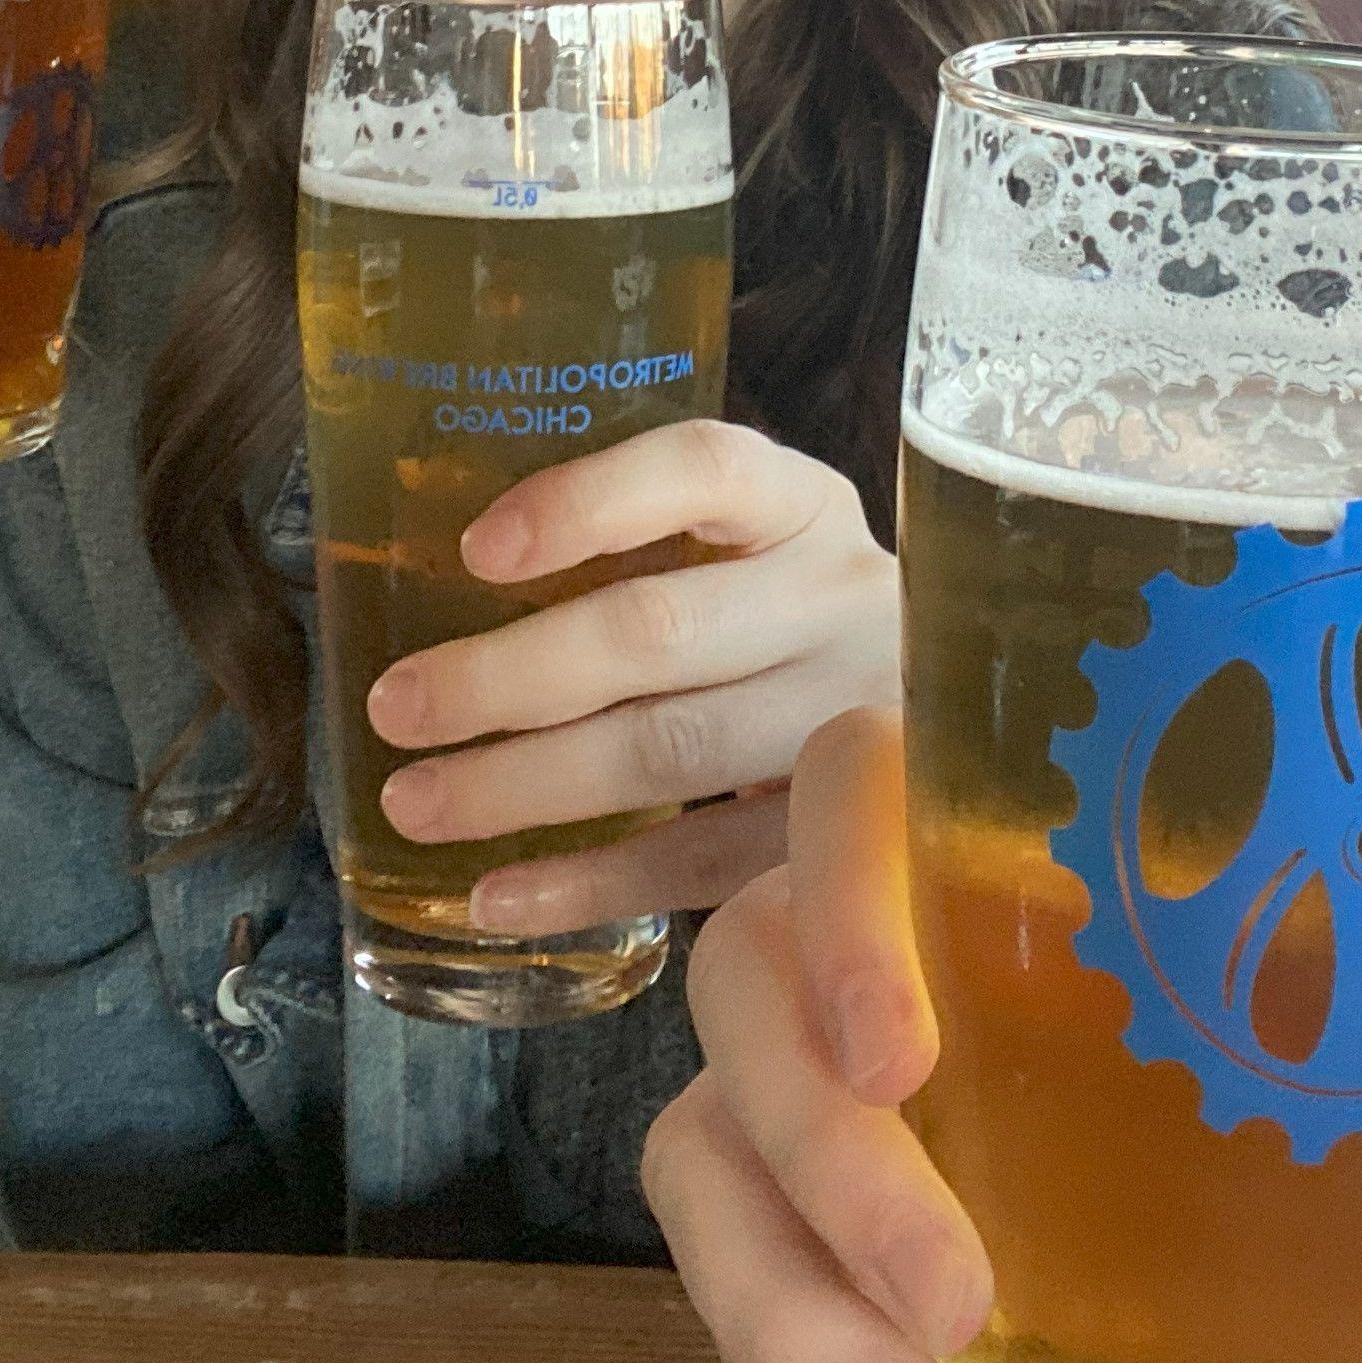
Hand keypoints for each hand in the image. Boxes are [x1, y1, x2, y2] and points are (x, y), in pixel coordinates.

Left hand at [365, 418, 900, 932]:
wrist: (966, 727)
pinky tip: (498, 893)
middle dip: (510, 675)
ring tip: (415, 803)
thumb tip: (437, 576)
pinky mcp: (845, 835)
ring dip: (528, 783)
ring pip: (673, 751)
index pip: (701, 469)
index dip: (588, 503)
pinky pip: (702, 860)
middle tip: (396, 707)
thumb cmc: (791, 621)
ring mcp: (852, 721)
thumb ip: (641, 548)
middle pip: (661, 631)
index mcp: (802, 503)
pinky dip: (591, 882)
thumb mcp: (749, 548)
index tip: (477, 549)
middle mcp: (838, 599)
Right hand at [642, 708, 1361, 1362]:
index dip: (841, 906)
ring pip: (711, 1155)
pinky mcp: (786, 1208)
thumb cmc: (1278, 959)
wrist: (1239, 1097)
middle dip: (831, 1161)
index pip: (841, 791)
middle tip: (958, 1301)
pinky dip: (784, 1361)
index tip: (906, 1055)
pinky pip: (729, 1269)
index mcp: (965, 812)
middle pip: (748, 993)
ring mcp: (798, 1073)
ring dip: (783, 1300)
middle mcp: (850, 928)